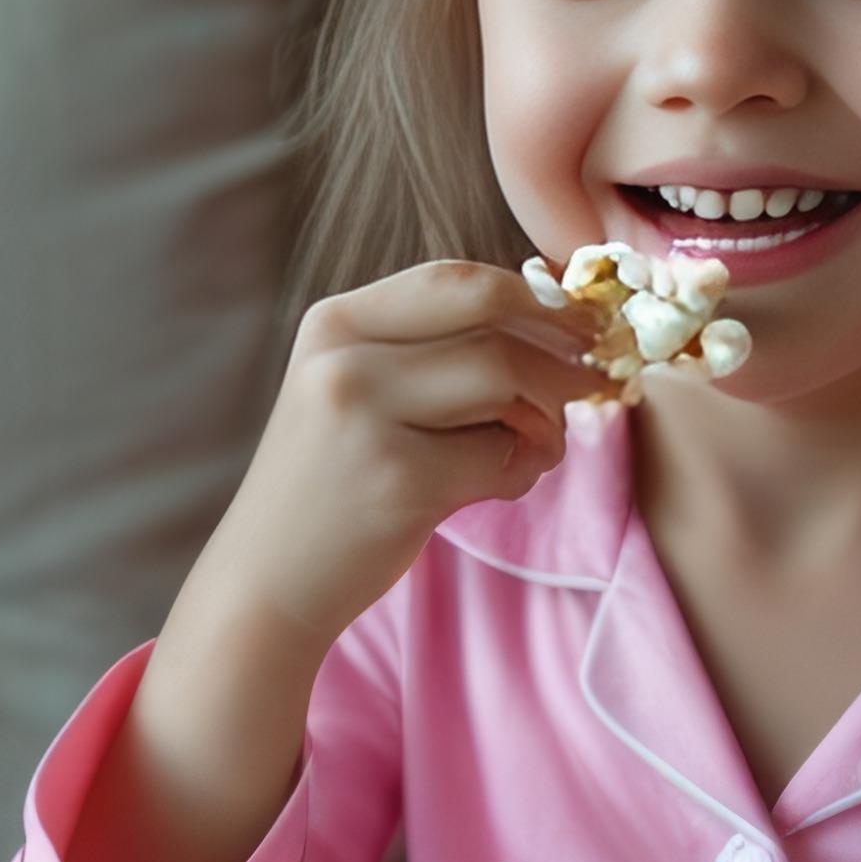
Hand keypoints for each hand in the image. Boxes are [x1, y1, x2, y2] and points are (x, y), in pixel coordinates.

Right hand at [199, 261, 597, 650]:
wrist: (267, 581)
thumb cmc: (333, 485)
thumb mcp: (358, 394)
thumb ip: (433, 355)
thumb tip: (557, 326)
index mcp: (336, 322)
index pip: (457, 280)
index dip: (534, 297)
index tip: (581, 323)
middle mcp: (343, 357)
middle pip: (491, 322)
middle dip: (559, 350)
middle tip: (593, 378)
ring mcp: (365, 415)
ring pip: (503, 380)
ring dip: (544, 416)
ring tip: (537, 447)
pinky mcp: (397, 479)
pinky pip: (499, 454)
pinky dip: (519, 470)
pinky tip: (499, 487)